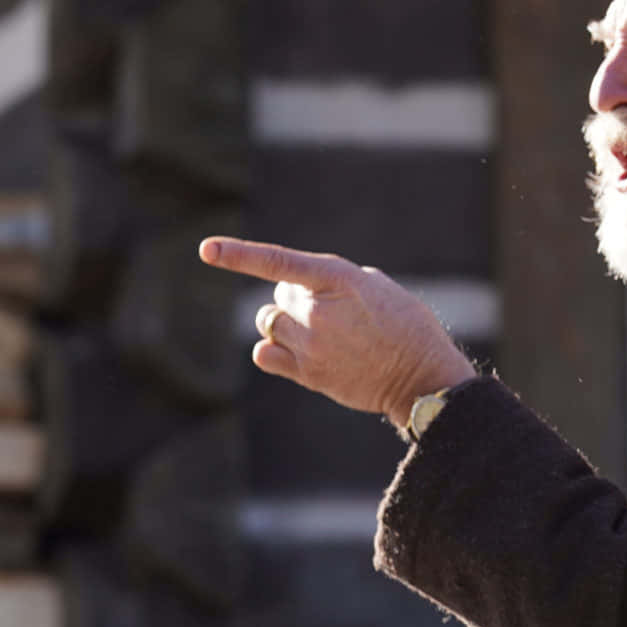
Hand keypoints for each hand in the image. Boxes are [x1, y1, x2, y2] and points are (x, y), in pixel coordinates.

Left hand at [199, 237, 475, 422]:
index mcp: (339, 280)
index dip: (239, 255)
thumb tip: (301, 286)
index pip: (279, 263)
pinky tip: (297, 351)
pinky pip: (264, 354)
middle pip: (278, 295)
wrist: (420, 377)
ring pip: (269, 322)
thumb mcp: (376, 286)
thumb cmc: (406, 326)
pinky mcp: (306, 373)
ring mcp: (310, 345)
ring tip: (320, 333)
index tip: (206, 249)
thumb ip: (334, 280)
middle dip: (295, 298)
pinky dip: (273, 349)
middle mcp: (318, 311)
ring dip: (286, 323)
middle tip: (329, 311)